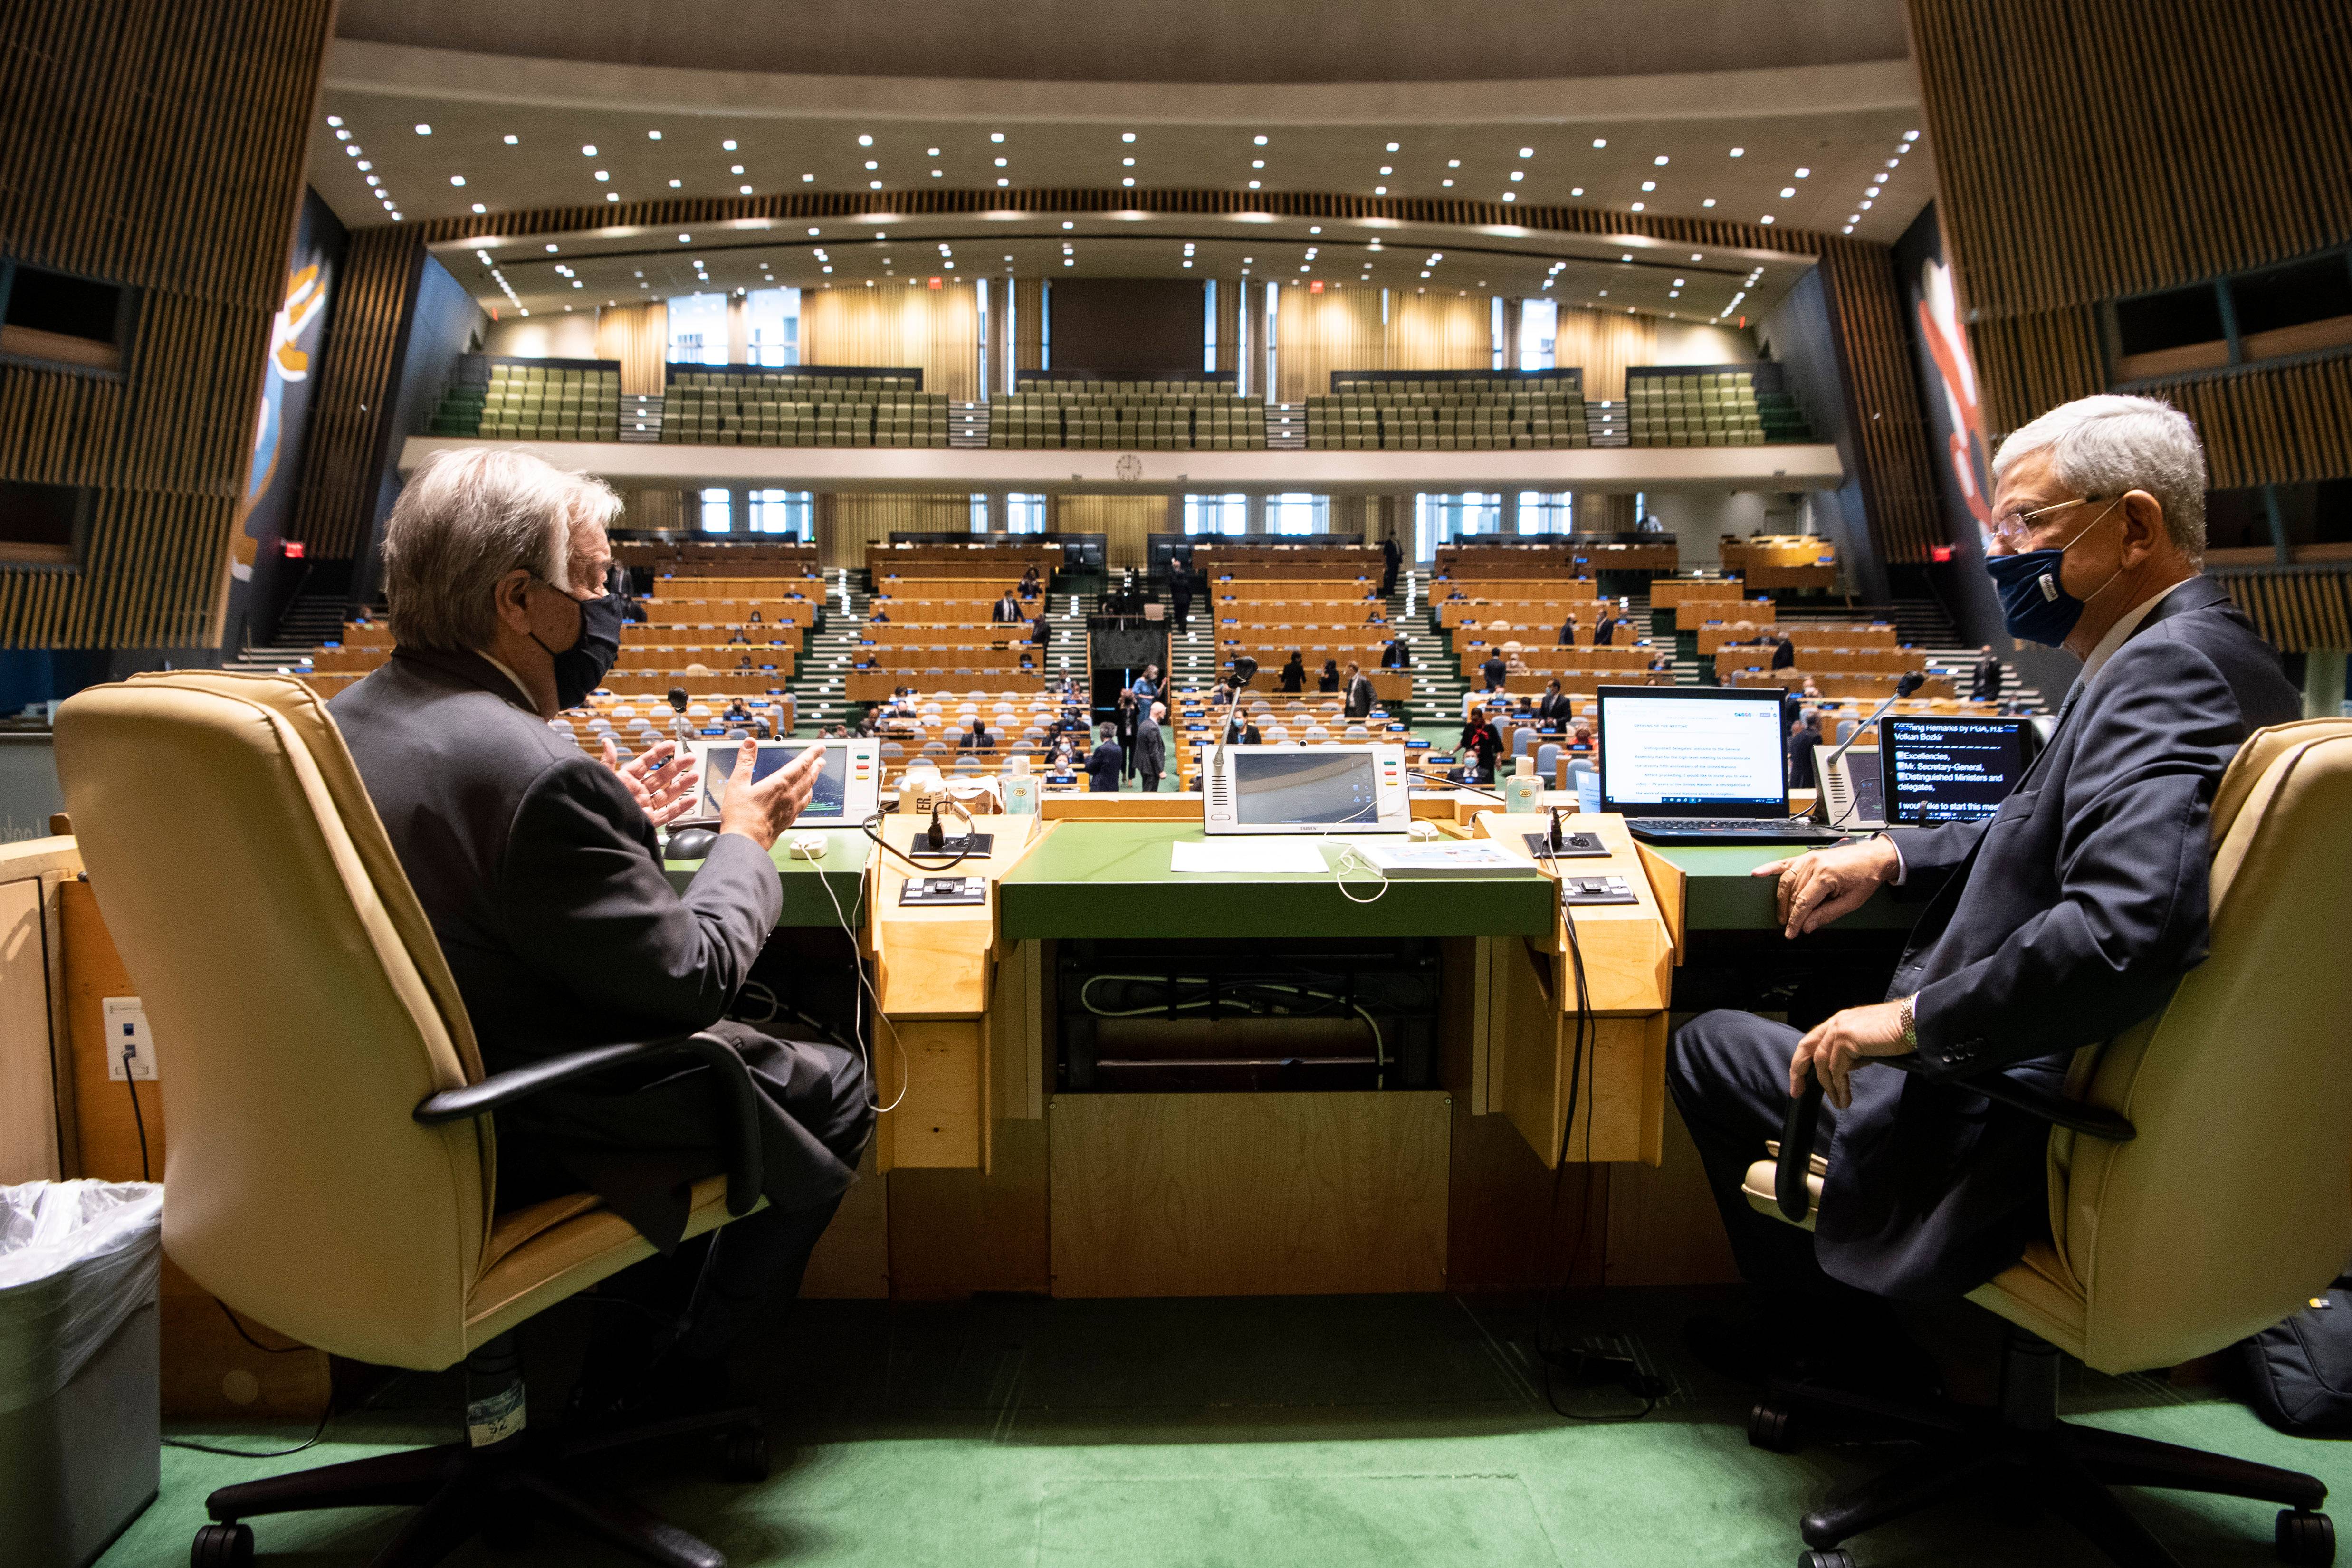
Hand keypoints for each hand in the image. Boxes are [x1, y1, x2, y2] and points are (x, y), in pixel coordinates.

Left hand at [602, 738, 700, 827]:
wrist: (601, 828)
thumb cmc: (600, 802)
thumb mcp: (604, 777)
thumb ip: (608, 761)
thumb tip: (607, 742)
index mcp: (626, 780)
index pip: (645, 763)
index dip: (658, 753)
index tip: (672, 745)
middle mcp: (637, 792)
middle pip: (661, 777)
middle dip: (677, 767)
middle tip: (691, 758)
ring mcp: (645, 807)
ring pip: (668, 794)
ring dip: (682, 784)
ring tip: (695, 775)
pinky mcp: (649, 821)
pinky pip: (668, 814)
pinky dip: (681, 807)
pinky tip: (692, 799)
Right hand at [715, 738, 823, 850]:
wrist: (745, 843)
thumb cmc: (740, 817)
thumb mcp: (737, 784)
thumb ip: (745, 762)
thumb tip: (749, 744)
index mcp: (780, 784)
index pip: (802, 764)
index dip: (812, 754)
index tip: (820, 748)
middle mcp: (790, 796)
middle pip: (809, 777)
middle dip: (816, 766)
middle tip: (821, 759)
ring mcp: (791, 810)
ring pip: (809, 792)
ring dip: (813, 781)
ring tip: (815, 776)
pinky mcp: (788, 821)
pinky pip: (803, 806)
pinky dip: (807, 797)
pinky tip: (804, 799)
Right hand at [1753, 835, 1900, 938]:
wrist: (1874, 857)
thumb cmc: (1866, 877)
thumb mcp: (1851, 902)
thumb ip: (1827, 914)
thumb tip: (1807, 925)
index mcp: (1826, 876)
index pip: (1803, 903)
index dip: (1795, 921)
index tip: (1791, 933)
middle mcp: (1814, 865)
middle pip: (1792, 893)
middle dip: (1788, 913)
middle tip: (1789, 926)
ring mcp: (1809, 858)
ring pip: (1785, 881)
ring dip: (1781, 899)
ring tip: (1781, 913)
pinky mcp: (1807, 856)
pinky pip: (1785, 863)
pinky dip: (1770, 869)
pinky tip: (1758, 873)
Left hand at [1788, 1000, 1914, 1109]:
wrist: (1913, 1023)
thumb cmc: (1897, 1033)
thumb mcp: (1868, 1043)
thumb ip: (1853, 1053)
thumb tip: (1845, 1070)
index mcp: (1840, 1021)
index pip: (1813, 1040)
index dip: (1803, 1060)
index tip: (1799, 1079)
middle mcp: (1836, 1022)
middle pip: (1807, 1049)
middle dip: (1798, 1071)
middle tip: (1797, 1091)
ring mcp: (1839, 1029)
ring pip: (1823, 1063)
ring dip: (1829, 1086)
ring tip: (1839, 1102)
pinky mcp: (1846, 1039)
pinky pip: (1837, 1068)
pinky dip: (1839, 1085)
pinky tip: (1845, 1096)